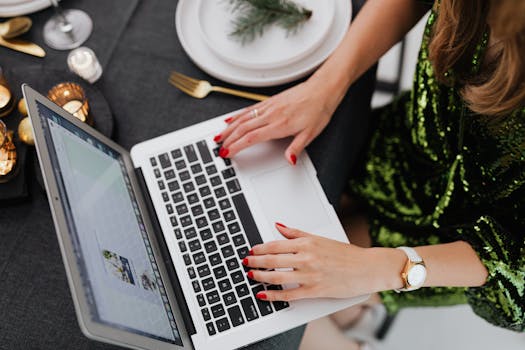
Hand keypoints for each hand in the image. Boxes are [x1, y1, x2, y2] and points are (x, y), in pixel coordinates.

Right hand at [214, 78, 337, 164]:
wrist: (322, 89)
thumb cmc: (318, 110)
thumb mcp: (311, 133)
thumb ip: (296, 148)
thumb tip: (289, 160)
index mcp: (280, 124)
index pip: (252, 137)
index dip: (236, 146)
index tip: (227, 153)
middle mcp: (271, 114)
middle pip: (243, 128)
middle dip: (228, 139)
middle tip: (218, 148)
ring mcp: (269, 106)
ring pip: (243, 118)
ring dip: (228, 128)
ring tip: (219, 136)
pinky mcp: (270, 101)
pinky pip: (248, 109)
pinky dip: (236, 116)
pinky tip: (230, 120)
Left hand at [243, 223, 403, 301]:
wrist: (367, 268)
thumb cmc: (347, 254)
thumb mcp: (320, 238)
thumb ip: (297, 233)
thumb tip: (279, 226)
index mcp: (307, 243)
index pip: (276, 245)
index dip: (260, 249)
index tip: (251, 251)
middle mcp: (306, 258)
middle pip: (273, 260)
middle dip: (255, 263)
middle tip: (246, 264)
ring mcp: (310, 275)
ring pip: (277, 277)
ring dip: (260, 277)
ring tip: (252, 276)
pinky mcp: (315, 291)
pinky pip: (289, 295)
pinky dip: (274, 295)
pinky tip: (264, 294)